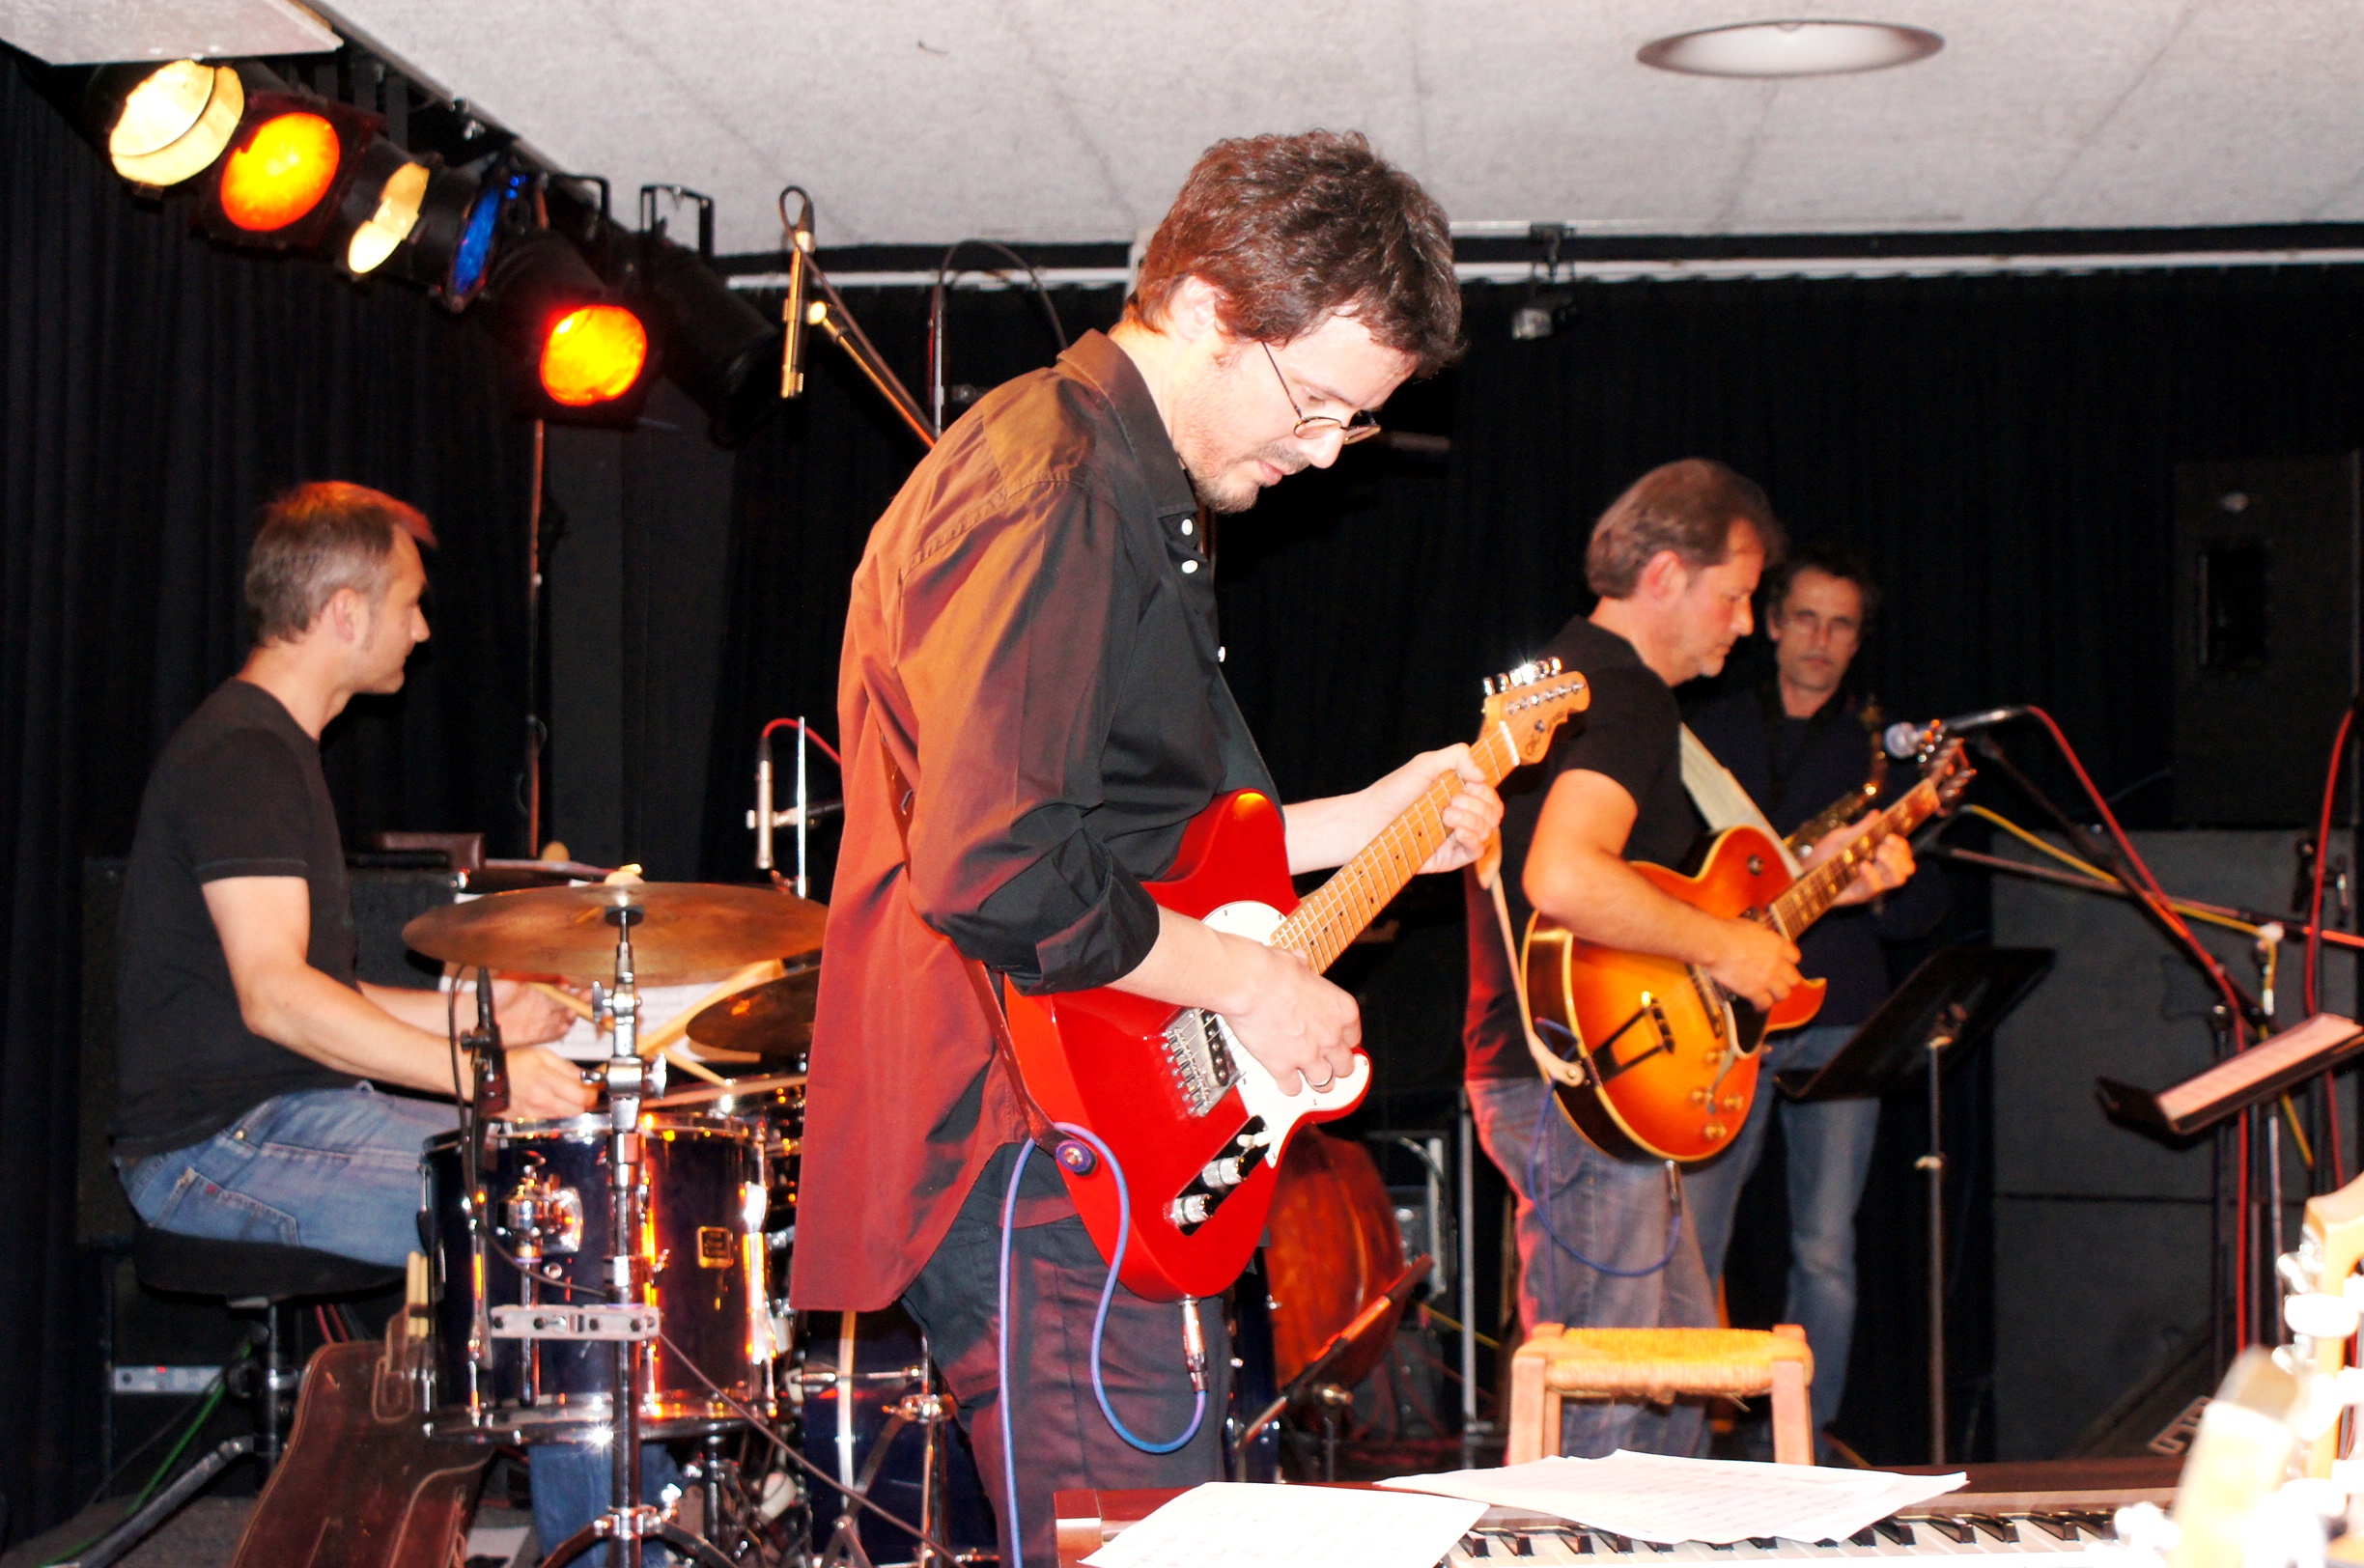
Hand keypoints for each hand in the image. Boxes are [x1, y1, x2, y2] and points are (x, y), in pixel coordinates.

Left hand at [489, 978, 580, 1045]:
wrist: (474, 1014)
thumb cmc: (492, 994)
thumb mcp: (515, 978)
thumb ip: (537, 976)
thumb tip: (558, 975)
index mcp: (540, 992)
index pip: (562, 991)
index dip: (571, 990)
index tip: (576, 987)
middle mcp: (542, 1007)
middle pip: (567, 1005)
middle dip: (579, 1002)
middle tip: (588, 998)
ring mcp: (539, 1021)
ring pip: (562, 1020)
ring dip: (570, 1017)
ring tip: (572, 1013)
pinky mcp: (534, 1035)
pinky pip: (551, 1034)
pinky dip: (560, 1031)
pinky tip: (565, 1026)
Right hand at [504, 1045, 594, 1118]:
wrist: (484, 1078)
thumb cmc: (511, 1062)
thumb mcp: (541, 1055)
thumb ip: (566, 1067)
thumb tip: (585, 1077)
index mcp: (547, 1080)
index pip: (582, 1096)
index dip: (592, 1094)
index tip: (593, 1090)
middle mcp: (541, 1100)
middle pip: (576, 1110)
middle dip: (583, 1103)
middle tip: (581, 1093)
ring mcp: (533, 1112)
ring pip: (564, 1117)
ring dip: (568, 1109)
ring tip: (562, 1096)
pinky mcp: (526, 1120)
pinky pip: (548, 1121)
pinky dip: (553, 1113)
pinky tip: (548, 1102)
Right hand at [1220, 942, 1362, 1096]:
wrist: (1249, 984)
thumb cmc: (1271, 971)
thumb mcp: (1297, 962)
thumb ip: (1303, 969)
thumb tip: (1298, 962)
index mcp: (1340, 1009)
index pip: (1354, 1036)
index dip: (1343, 1040)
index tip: (1337, 1041)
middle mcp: (1329, 1035)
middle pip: (1345, 1065)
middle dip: (1337, 1066)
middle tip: (1329, 1064)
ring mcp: (1308, 1054)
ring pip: (1324, 1082)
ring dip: (1318, 1081)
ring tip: (1312, 1079)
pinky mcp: (1283, 1067)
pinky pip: (1292, 1088)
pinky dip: (1289, 1086)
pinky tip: (1285, 1081)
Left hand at [1362, 744, 1503, 874]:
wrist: (1370, 821)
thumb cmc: (1393, 791)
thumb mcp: (1425, 764)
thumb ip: (1458, 756)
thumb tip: (1483, 775)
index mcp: (1458, 793)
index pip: (1490, 794)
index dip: (1486, 789)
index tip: (1469, 784)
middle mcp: (1462, 815)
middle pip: (1494, 811)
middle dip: (1480, 803)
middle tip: (1453, 800)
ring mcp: (1457, 836)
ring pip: (1488, 830)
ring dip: (1474, 819)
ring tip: (1447, 814)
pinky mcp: (1451, 857)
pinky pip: (1478, 851)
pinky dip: (1474, 839)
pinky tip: (1458, 831)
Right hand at [1703, 920, 1801, 1010]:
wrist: (1715, 943)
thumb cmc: (1727, 932)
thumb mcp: (1752, 927)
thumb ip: (1761, 938)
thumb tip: (1758, 941)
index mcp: (1777, 944)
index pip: (1795, 957)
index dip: (1789, 963)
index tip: (1783, 966)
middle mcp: (1776, 962)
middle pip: (1794, 979)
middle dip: (1786, 982)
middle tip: (1779, 984)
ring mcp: (1767, 977)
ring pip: (1783, 994)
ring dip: (1777, 996)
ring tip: (1770, 997)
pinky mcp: (1754, 990)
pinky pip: (1765, 1004)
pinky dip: (1761, 1006)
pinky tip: (1757, 1005)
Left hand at [1811, 827, 1914, 906]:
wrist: (1804, 873)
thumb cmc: (1823, 854)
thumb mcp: (1841, 838)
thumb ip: (1860, 829)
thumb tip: (1877, 814)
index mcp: (1878, 855)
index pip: (1903, 852)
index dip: (1902, 845)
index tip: (1890, 837)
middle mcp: (1880, 870)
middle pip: (1908, 866)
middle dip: (1901, 854)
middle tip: (1883, 846)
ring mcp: (1872, 883)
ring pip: (1898, 879)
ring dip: (1892, 864)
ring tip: (1878, 853)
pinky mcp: (1861, 894)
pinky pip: (1876, 887)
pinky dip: (1872, 875)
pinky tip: (1863, 865)